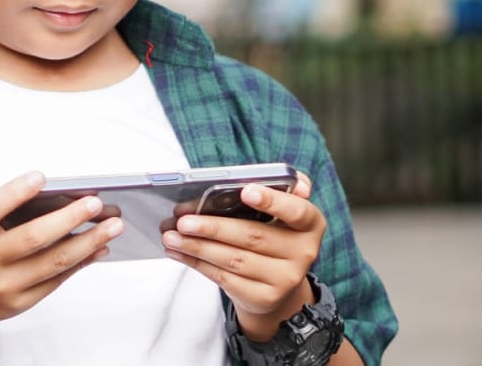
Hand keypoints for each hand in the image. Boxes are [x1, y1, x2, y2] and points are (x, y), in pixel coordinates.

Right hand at [0, 172, 121, 337]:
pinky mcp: (16, 304)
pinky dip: (79, 264)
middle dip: (71, 218)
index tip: (41, 176)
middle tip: (96, 202)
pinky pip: (54, 282)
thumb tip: (52, 201)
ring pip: (54, 262)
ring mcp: (1, 286)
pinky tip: (96, 249)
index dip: (16, 192)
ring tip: (112, 226)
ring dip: (88, 242)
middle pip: (34, 237)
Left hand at [161, 171, 325, 337]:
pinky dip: (197, 263)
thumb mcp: (277, 212)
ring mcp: (285, 279)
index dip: (272, 201)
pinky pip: (224, 278)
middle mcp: (304, 252)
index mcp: (310, 223)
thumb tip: (263, 182)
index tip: (245, 191)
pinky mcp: (264, 298)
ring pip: (234, 259)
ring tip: (171, 236)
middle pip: (253, 237)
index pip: (297, 210)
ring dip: (197, 246)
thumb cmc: (271, 234)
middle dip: (213, 227)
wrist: (277, 283)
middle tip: (183, 220)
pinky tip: (179, 252)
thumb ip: (272, 191)